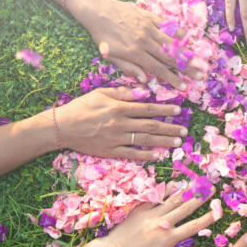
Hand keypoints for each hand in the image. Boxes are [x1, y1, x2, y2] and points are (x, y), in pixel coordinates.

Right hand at [56, 87, 187, 159]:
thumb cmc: (81, 107)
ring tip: (178, 142)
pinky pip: (132, 154)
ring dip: (163, 141)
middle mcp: (120, 124)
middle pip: (150, 126)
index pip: (148, 108)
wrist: (62, 127)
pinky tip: (159, 155)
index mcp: (119, 108)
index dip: (165, 109)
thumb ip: (122, 93)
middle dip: (170, 128)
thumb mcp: (100, 93)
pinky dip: (146, 155)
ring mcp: (116, 139)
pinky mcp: (110, 151)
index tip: (179, 110)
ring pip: (145, 141)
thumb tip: (143, 91)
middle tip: (184, 130)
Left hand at [70, 0, 205, 87]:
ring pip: (172, 42)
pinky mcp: (149, 17)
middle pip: (170, 57)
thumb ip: (128, 68)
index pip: (158, 69)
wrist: (97, 10)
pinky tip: (188, 39)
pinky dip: (178, 33)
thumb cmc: (102, 35)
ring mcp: (149, 28)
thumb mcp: (110, 55)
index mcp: (135, 53)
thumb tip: (145, 80)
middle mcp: (145, 41)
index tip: (183, 87)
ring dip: (186, 52)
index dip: (172, 79)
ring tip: (199, 60)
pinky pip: (167, 26)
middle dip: (186, 68)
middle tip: (200, 75)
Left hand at [86, 185, 217, 246]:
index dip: (207, 219)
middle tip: (211, 189)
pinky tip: (173, 184)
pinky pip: (156, 198)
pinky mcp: (140, 210)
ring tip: (196, 183)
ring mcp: (151, 215)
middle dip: (200, 199)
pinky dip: (166, 190)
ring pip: (172, 200)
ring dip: (186, 191)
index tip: (218, 212)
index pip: (193, 227)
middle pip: (185, 208)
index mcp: (169, 238)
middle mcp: (163, 223)